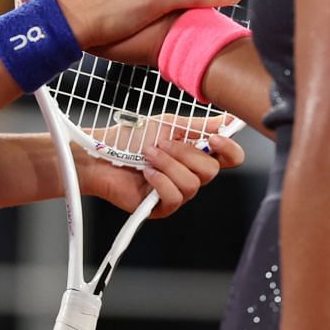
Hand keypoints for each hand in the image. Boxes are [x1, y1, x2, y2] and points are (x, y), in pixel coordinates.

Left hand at [75, 114, 244, 215]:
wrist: (100, 155)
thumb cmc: (129, 140)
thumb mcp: (168, 125)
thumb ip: (199, 125)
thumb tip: (227, 120)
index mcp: (195, 155)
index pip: (229, 159)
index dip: (229, 150)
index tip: (215, 138)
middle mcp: (189, 175)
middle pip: (212, 172)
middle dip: (186, 154)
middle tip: (163, 144)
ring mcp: (176, 193)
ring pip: (192, 184)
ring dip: (168, 165)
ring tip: (149, 156)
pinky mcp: (160, 208)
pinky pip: (174, 198)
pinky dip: (160, 181)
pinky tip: (146, 173)